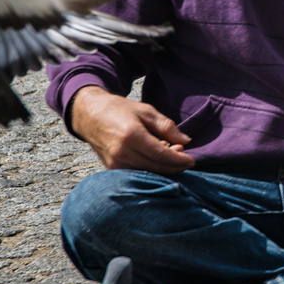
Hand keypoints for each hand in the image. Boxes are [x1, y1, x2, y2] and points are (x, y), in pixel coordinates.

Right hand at [70, 86, 194, 173]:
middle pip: (156, 167)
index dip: (179, 160)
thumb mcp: (146, 111)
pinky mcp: (111, 169)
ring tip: (169, 150)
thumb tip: (186, 141)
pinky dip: (150, 168)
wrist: (90, 115)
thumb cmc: (120, 110)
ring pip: (147, 173)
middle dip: (174, 165)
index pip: (161, 155)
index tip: (192, 160)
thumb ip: (167, 126)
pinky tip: (155, 156)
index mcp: (132, 137)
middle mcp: (121, 153)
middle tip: (183, 154)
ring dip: (163, 167)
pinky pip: (137, 173)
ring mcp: (114, 163)